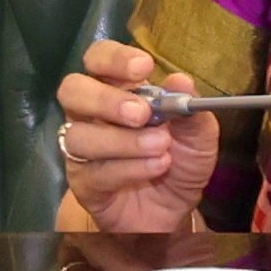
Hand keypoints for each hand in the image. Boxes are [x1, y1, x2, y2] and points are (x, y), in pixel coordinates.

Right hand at [54, 43, 219, 234]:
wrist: (174, 212)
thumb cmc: (179, 163)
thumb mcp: (198, 137)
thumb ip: (191, 112)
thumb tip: (181, 81)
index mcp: (117, 91)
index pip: (98, 59)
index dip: (113, 58)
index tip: (143, 67)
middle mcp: (91, 115)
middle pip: (72, 90)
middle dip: (106, 99)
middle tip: (141, 113)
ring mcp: (82, 150)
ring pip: (79, 135)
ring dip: (124, 141)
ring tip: (161, 148)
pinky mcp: (83, 183)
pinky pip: (94, 171)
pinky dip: (129, 168)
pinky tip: (156, 167)